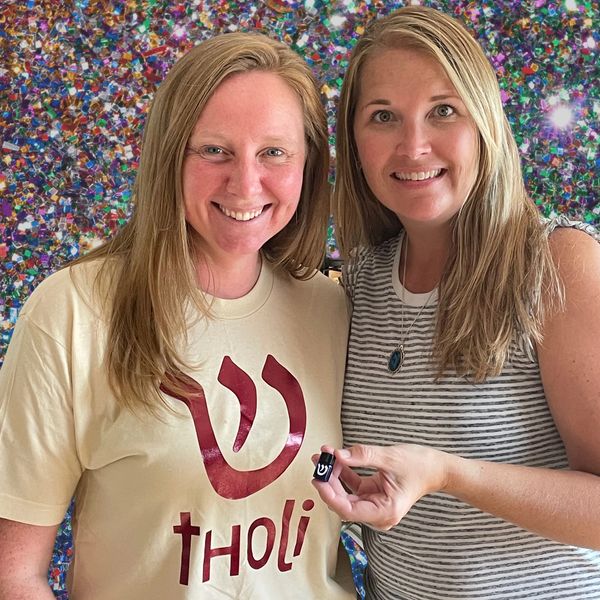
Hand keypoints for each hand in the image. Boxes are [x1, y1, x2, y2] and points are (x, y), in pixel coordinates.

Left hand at [312, 443, 449, 529]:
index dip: (330, 495)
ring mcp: (374, 504)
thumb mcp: (390, 457)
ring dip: (333, 475)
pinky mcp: (372, 494)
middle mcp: (378, 513)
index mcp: (385, 512)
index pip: (348, 510)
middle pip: (343, 502)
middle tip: (319, 461)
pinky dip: (343, 473)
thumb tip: (337, 455)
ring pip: (345, 493)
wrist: (436, 468)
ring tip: (324, 456)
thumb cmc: (420, 466)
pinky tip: (335, 459)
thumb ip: (362, 456)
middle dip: (329, 481)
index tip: (319, 479)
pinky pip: (352, 486)